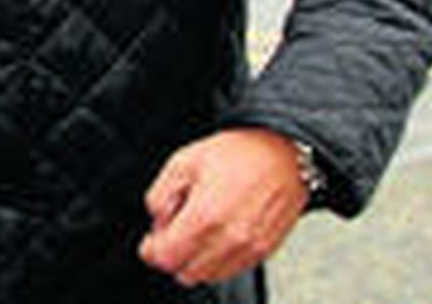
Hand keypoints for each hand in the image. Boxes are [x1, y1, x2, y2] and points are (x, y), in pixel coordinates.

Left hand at [137, 127, 309, 285]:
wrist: (282, 154)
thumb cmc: (236, 154)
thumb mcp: (182, 162)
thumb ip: (159, 196)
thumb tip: (157, 222)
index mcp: (205, 217)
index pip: (166, 258)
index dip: (151, 250)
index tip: (150, 242)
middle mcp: (229, 239)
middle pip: (185, 272)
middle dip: (173, 255)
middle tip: (173, 232)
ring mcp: (250, 249)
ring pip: (209, 276)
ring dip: (195, 261)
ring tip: (198, 230)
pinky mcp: (264, 251)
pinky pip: (232, 270)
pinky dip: (217, 260)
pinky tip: (217, 234)